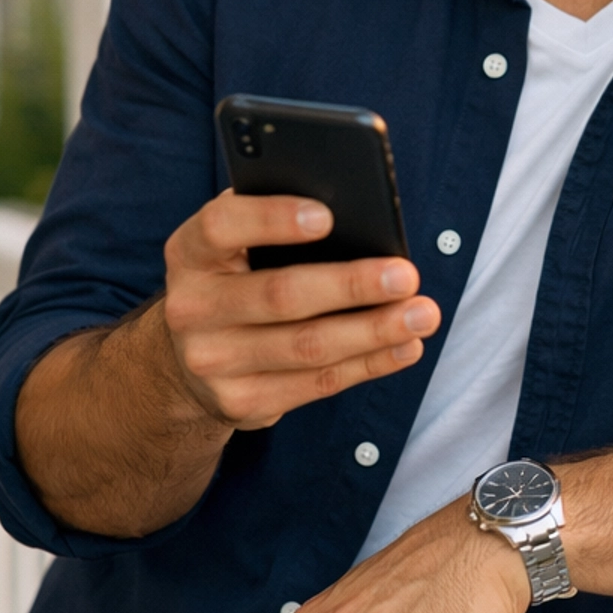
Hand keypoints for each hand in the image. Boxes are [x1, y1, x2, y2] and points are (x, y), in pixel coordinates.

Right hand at [162, 189, 440, 430]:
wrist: (189, 359)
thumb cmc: (237, 279)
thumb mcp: (236, 244)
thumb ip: (275, 221)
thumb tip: (357, 209)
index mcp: (190, 252)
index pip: (222, 226)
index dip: (272, 219)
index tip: (328, 216)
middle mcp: (191, 309)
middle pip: (280, 295)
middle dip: (351, 285)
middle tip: (406, 276)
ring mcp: (212, 362)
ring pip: (307, 347)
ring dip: (374, 331)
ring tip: (422, 314)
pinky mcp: (241, 402)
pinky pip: (317, 383)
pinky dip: (370, 364)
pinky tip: (405, 347)